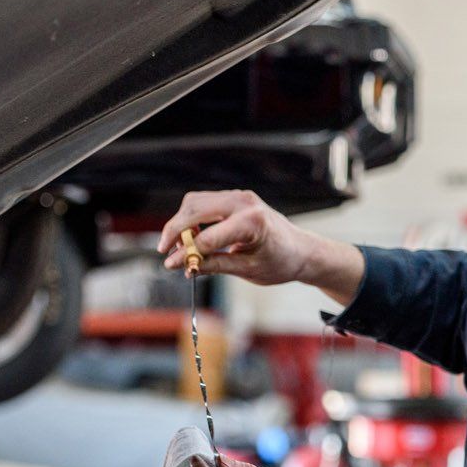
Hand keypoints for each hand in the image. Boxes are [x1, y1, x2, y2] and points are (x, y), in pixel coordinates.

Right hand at [157, 190, 365, 302]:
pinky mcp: (234, 198)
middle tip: (165, 251)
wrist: (301, 250)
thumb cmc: (280, 262)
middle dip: (175, 230)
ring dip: (181, 223)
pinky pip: (204, 202)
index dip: (186, 253)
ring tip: (178, 247)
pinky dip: (191, 218)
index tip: (171, 265)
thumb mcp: (247, 270)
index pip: (207, 237)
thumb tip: (182, 265)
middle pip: (194, 209)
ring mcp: (239, 197)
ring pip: (195, 202)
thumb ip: (213, 265)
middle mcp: (244, 202)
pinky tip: (191, 238)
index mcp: (252, 222)